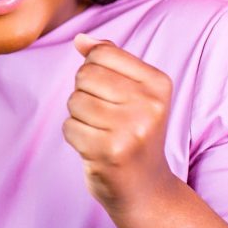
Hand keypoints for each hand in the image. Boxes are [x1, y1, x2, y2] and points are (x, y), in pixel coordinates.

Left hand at [63, 32, 177, 214]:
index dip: (94, 73)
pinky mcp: (109, 151)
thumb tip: (80, 39)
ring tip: (102, 133)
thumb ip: (108, 60)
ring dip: (79, 118)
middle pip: (84, 76)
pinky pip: (69, 127)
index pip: (101, 54)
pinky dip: (75, 137)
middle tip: (105, 118)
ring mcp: (131, 129)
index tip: (113, 96)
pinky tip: (95, 148)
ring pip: (74, 101)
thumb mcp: (133, 93)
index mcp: (158, 84)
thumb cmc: (133, 134)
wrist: (145, 189)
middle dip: (84, 95)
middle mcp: (149, 104)